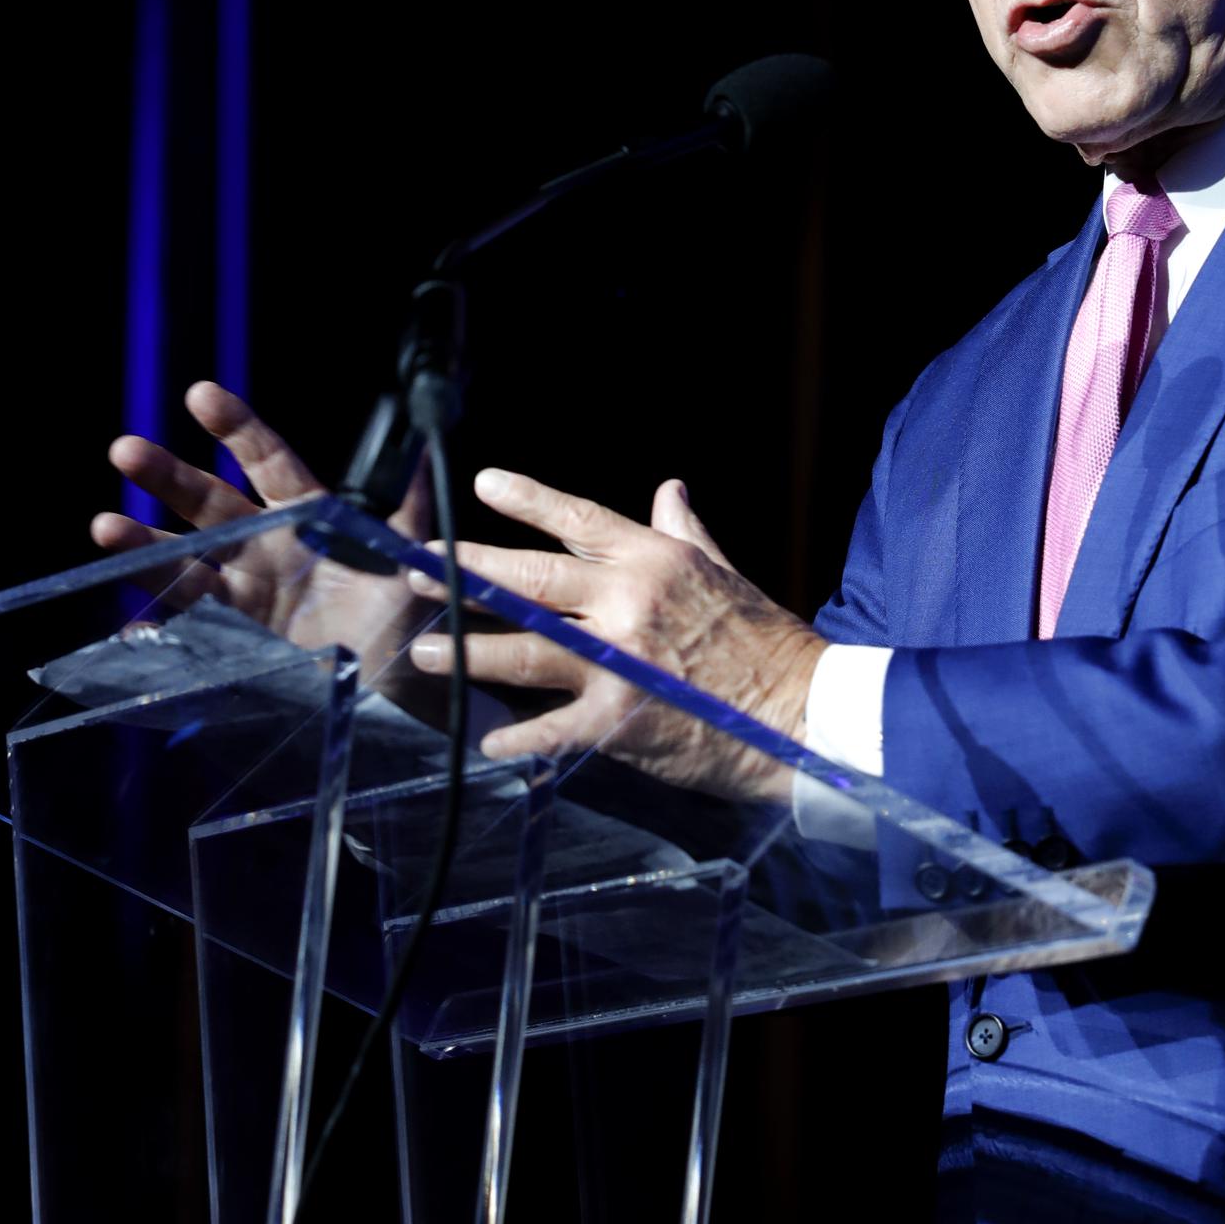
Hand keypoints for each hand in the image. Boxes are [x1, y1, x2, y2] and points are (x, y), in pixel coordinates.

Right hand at [92, 381, 429, 683]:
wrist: (396, 688)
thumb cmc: (402, 615)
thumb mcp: (410, 557)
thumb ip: (411, 503)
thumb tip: (425, 446)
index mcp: (307, 516)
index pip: (267, 461)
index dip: (236, 429)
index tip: (202, 396)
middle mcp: (267, 546)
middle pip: (209, 503)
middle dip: (168, 476)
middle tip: (126, 450)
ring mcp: (245, 591)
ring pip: (186, 560)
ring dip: (143, 544)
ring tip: (104, 527)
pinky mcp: (235, 638)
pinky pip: (190, 627)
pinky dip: (161, 627)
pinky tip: (137, 628)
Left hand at [405, 468, 826, 804]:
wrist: (804, 712)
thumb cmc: (767, 643)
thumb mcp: (724, 574)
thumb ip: (684, 533)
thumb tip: (669, 488)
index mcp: (655, 562)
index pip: (579, 520)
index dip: (528, 499)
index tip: (483, 483)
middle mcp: (630, 603)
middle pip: (531, 578)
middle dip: (467, 571)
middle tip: (420, 566)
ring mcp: (621, 662)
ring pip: (525, 650)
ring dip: (467, 651)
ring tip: (425, 651)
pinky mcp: (620, 721)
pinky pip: (552, 729)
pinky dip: (517, 737)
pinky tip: (488, 740)